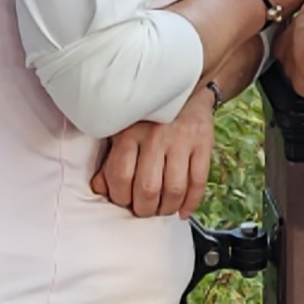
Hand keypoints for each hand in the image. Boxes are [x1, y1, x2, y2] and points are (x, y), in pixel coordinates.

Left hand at [92, 84, 221, 219]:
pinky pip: (198, 182)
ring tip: (163, 209)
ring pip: (175, 189)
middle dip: (145, 209)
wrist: (185, 92)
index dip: (120, 197)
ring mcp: (181, 140)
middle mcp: (155, 135)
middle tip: (145, 209)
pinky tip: (183, 211)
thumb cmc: (148, 120)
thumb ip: (110, 161)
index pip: (120, 176)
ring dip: (168, 208)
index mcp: (130, 132)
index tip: (125, 201)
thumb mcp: (123, 132)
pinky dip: (191, 203)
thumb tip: (100, 189)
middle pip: (148, 188)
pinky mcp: (203, 144)